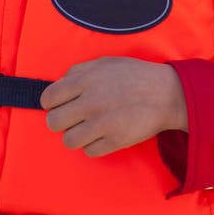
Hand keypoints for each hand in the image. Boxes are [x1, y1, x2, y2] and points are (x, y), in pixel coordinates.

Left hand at [40, 56, 187, 157]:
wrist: (165, 94)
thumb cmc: (133, 75)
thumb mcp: (104, 62)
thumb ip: (78, 71)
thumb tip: (59, 85)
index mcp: (85, 80)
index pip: (49, 98)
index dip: (51, 103)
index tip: (59, 105)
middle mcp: (90, 102)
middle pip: (54, 122)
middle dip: (61, 121)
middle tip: (73, 118)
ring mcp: (102, 123)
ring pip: (69, 140)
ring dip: (76, 135)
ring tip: (88, 128)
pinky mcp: (114, 141)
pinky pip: (89, 151)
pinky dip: (93, 145)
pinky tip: (102, 135)